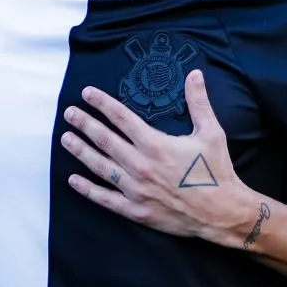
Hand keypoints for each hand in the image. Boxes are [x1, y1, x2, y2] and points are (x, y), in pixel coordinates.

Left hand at [61, 69, 248, 242]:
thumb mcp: (211, 132)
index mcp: (156, 144)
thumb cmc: (217, 171)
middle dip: (84, 124)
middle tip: (69, 113)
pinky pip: (106, 198)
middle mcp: (141, 165)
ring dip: (81, 151)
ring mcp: (136, 189)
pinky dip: (88, 189)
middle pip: (105, 140)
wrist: (221, 212)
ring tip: (65, 139)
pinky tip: (73, 180)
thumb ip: (199, 102)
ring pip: (100, 167)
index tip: (87, 93)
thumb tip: (195, 74)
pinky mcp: (136, 210)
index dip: (103, 104)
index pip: (122, 118)